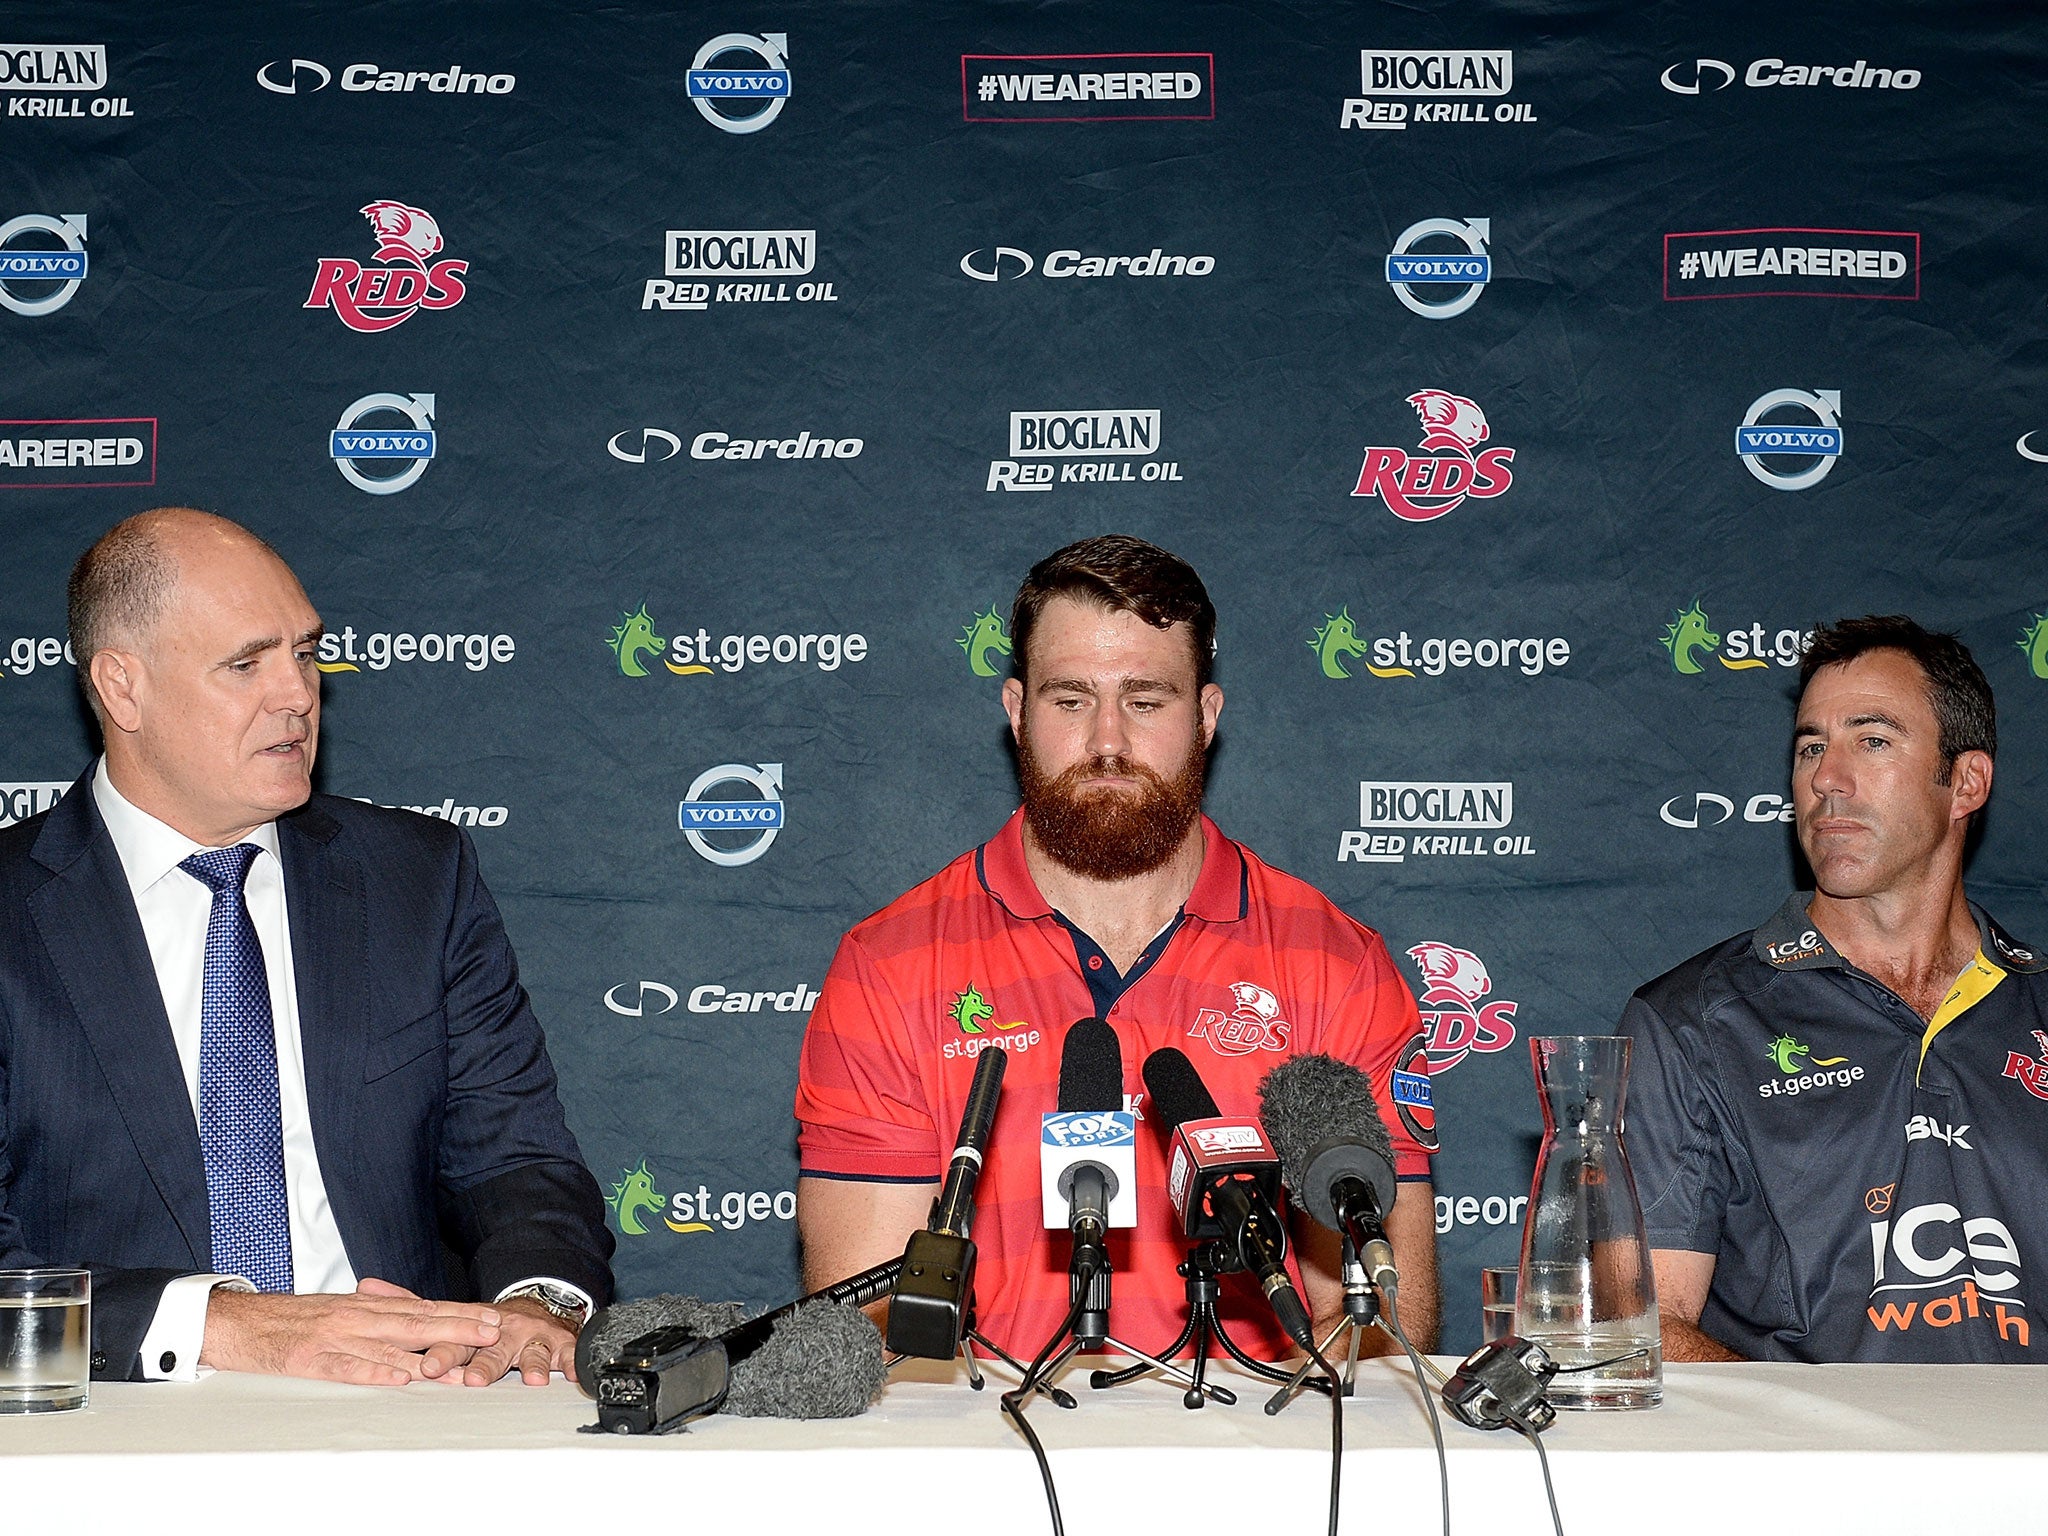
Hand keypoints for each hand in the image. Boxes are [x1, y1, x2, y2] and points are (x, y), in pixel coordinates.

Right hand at [200, 1283, 504, 1385]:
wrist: (238, 1321)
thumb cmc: (292, 1319)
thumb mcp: (340, 1310)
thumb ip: (378, 1315)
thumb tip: (419, 1320)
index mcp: (365, 1306)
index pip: (422, 1307)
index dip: (460, 1312)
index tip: (493, 1318)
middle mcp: (356, 1316)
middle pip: (416, 1323)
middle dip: (458, 1327)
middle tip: (493, 1333)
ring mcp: (334, 1337)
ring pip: (388, 1345)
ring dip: (427, 1354)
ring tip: (460, 1363)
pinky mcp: (310, 1359)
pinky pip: (347, 1367)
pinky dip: (374, 1371)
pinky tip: (399, 1377)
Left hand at [360, 1278, 578, 1386]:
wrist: (542, 1306)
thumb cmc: (489, 1321)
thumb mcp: (449, 1312)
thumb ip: (408, 1304)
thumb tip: (365, 1286)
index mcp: (471, 1325)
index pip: (452, 1339)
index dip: (440, 1352)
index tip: (425, 1366)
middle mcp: (502, 1330)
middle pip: (490, 1349)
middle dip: (482, 1362)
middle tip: (473, 1378)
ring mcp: (531, 1337)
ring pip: (529, 1352)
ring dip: (529, 1363)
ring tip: (530, 1378)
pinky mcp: (559, 1344)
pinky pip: (567, 1352)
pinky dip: (572, 1361)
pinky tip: (573, 1371)